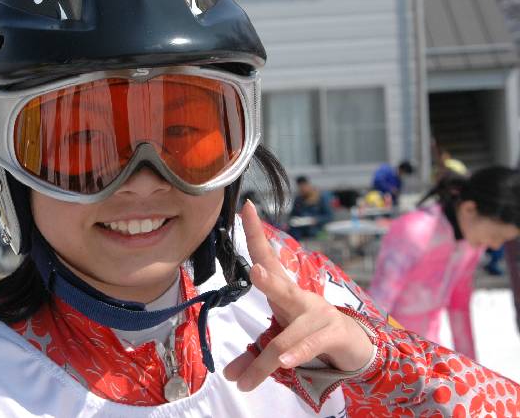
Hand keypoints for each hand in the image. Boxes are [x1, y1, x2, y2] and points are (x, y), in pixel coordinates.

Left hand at [223, 201, 373, 391]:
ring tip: (245, 380)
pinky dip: (297, 355)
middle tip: (255, 271)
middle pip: (282, 287)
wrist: (354, 345)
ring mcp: (319, 315)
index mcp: (284, 291)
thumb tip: (231, 376)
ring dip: (264, 362)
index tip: (245, 206)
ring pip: (286, 337)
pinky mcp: (332, 335)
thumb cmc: (308, 332)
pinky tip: (285, 363)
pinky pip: (311, 346)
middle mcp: (301, 298)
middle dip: (268, 280)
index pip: (267, 257)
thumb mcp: (280, 338)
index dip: (255, 233)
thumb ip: (254, 354)